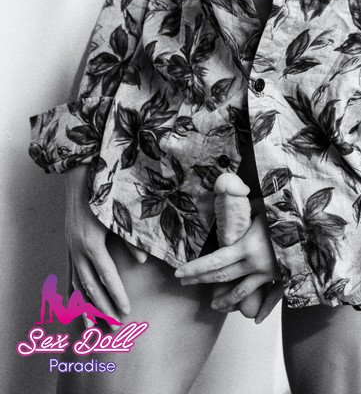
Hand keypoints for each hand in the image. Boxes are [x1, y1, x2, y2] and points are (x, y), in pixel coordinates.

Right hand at [65, 164, 130, 324]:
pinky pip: (72, 276)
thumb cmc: (105, 196)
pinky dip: (76, 294)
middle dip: (103, 308)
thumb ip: (131, 238)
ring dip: (87, 307)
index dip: (116, 295)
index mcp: (93, 243)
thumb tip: (143, 260)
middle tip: (116, 326)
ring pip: (78, 286)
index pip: (106, 276)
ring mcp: (72, 250)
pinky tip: (80, 306)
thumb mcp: (120, 215)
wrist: (81, 180)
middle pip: (91, 287)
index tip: (126, 310)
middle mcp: (79, 250)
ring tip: (95, 326)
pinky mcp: (70, 247)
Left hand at [176, 196, 282, 320]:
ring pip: (241, 293)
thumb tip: (231, 193)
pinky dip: (262, 310)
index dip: (195, 268)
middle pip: (222, 278)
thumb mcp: (264, 206)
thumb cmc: (289, 212)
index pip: (214, 261)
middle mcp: (254, 264)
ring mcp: (268, 274)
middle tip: (184, 283)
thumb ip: (246, 206)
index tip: (179, 273)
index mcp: (247, 246)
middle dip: (200, 281)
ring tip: (213, 304)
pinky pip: (270, 298)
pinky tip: (255, 319)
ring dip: (225, 300)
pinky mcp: (282, 279)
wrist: (316, 229)